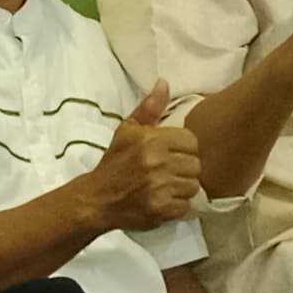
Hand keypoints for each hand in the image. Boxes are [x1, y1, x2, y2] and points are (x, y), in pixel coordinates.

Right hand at [77, 82, 201, 231]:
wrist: (97, 198)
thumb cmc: (115, 162)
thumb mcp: (128, 130)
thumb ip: (149, 107)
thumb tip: (164, 82)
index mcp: (151, 140)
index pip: (192, 142)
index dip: (183, 149)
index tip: (171, 154)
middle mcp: (157, 162)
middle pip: (195, 165)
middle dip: (184, 169)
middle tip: (168, 172)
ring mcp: (159, 187)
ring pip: (192, 186)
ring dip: (182, 188)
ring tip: (166, 186)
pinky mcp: (160, 209)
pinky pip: (185, 207)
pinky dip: (177, 206)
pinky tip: (163, 200)